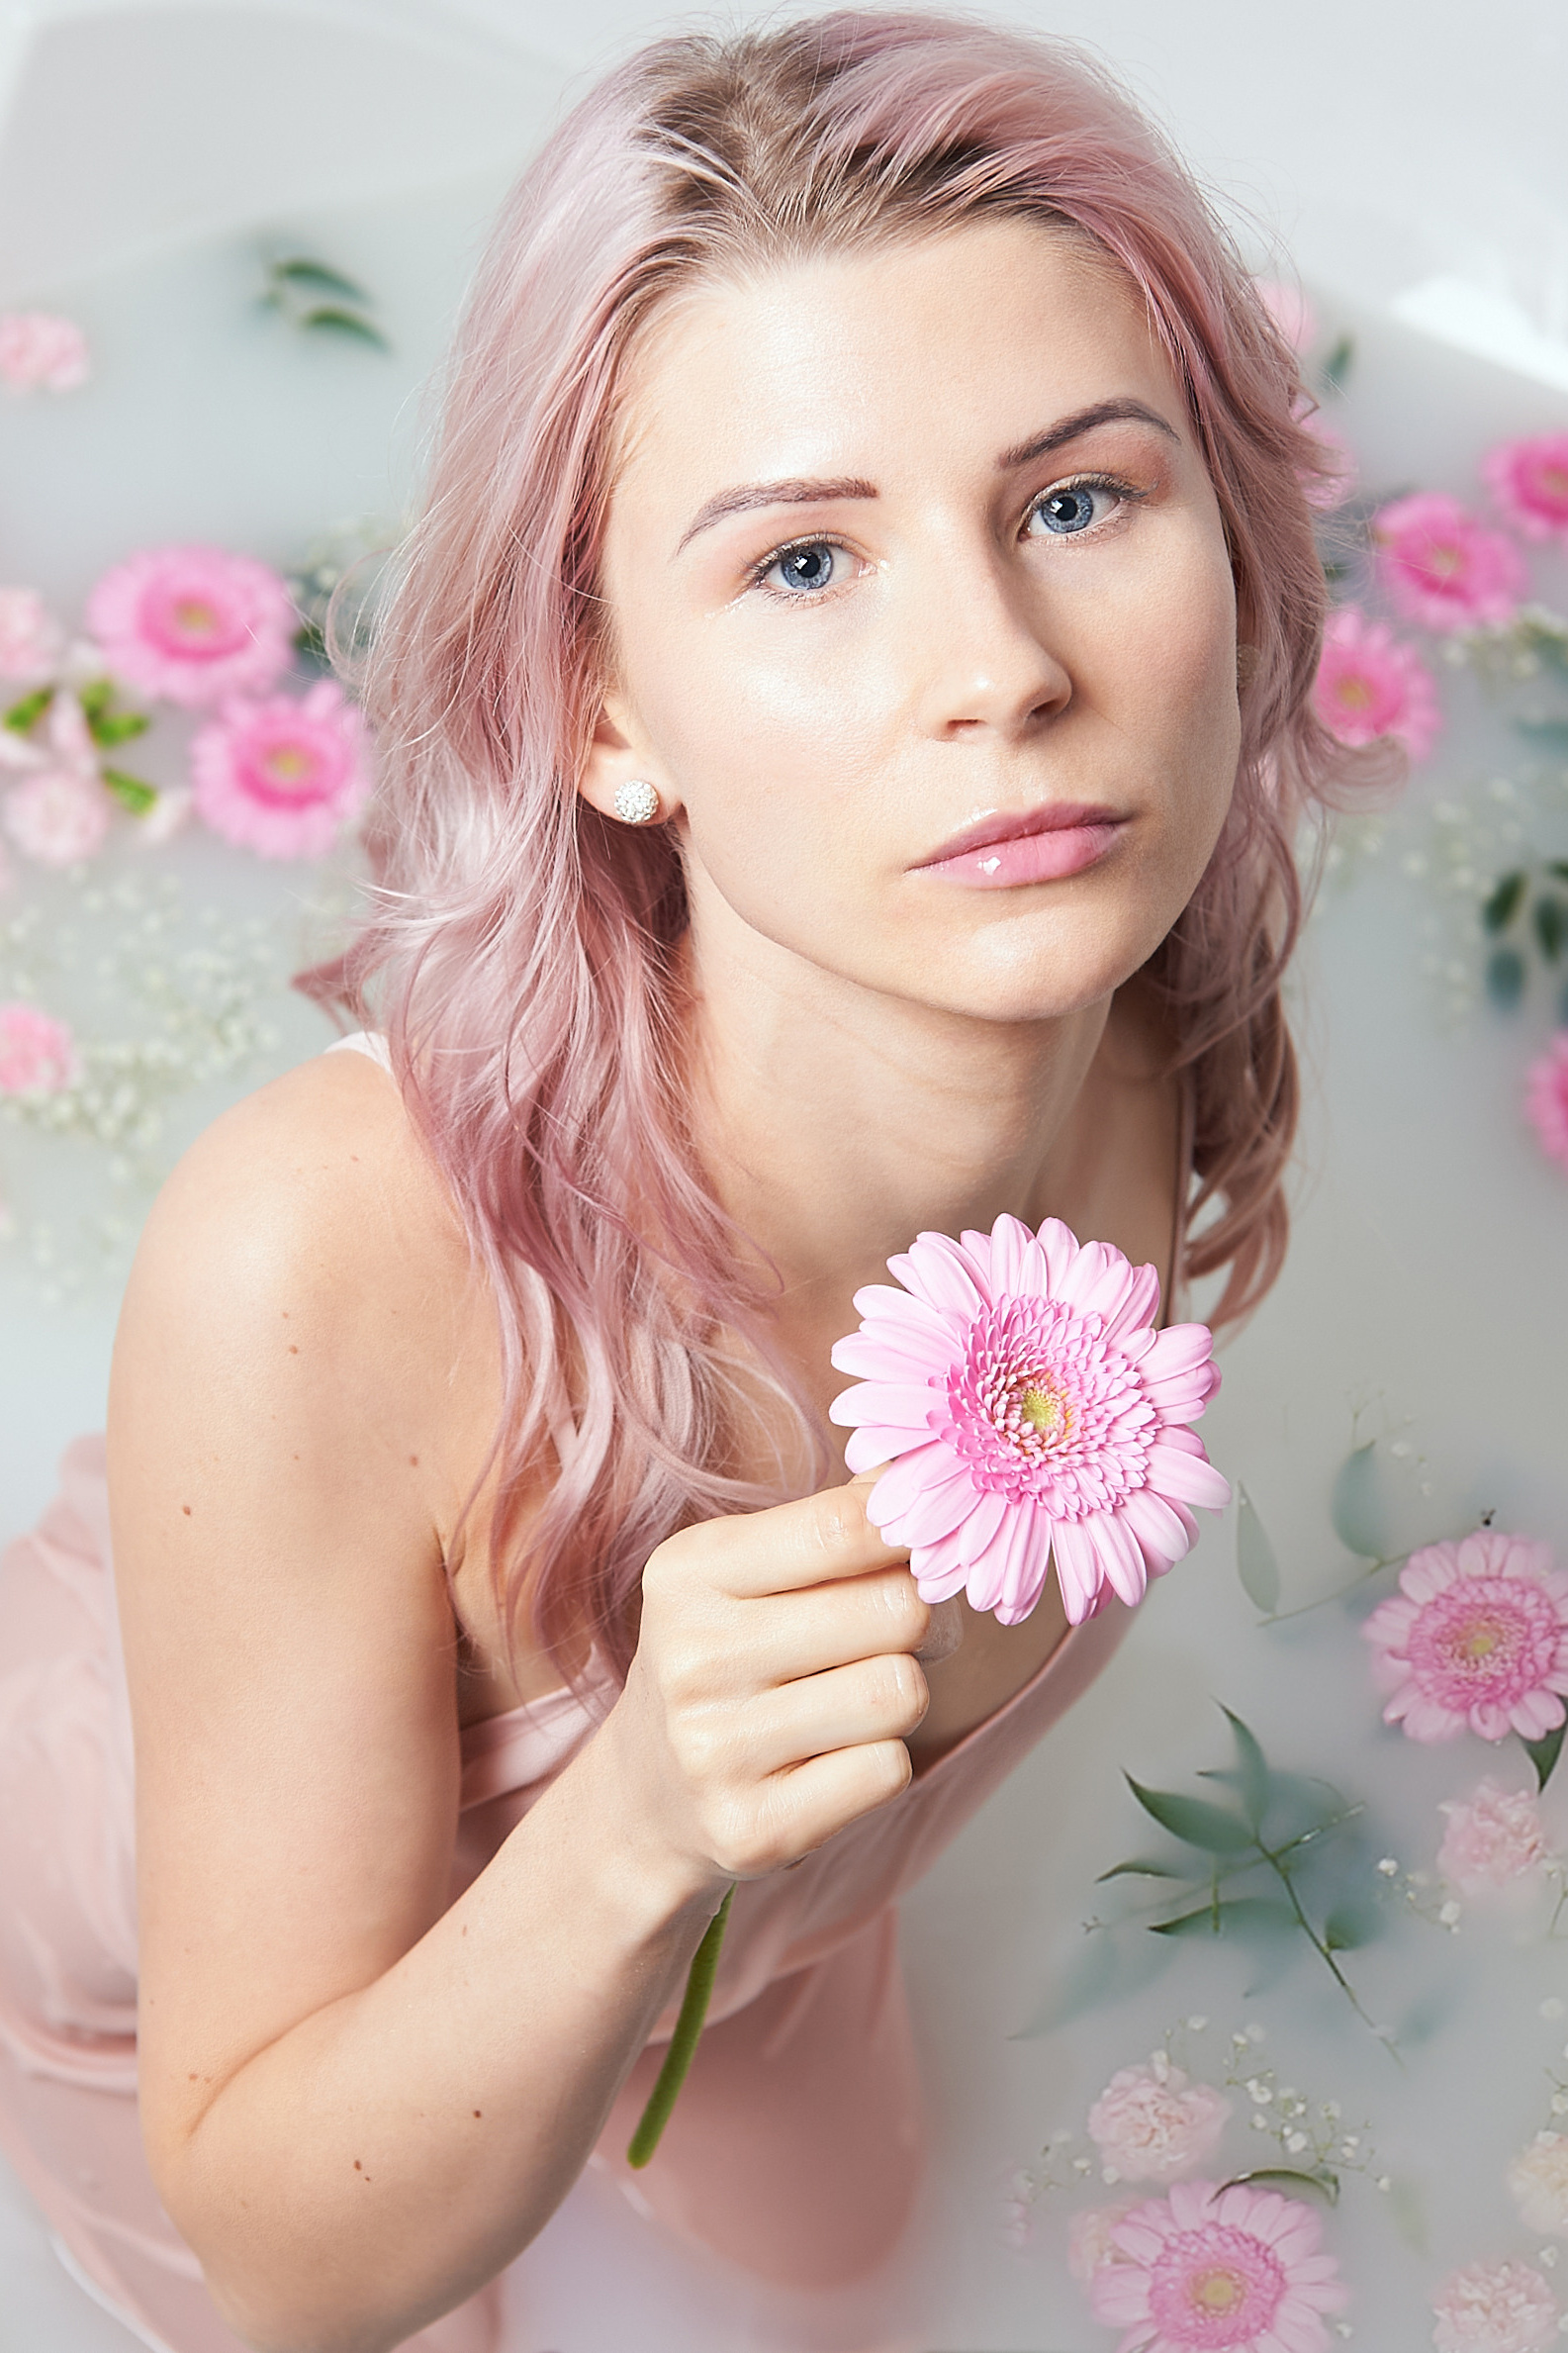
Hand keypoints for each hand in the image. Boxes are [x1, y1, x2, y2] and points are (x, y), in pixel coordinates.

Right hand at [604, 1474, 950, 1890]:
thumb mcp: (748, 1570)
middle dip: (912, 1619)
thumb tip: (921, 1469)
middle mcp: (694, 1657)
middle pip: (896, 1611)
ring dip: (897, 1695)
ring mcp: (717, 1751)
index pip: (846, 1527)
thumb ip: (836, 1518)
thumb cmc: (726, 1656)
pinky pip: (887, 1771)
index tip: (912, 1547)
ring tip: (849, 1697)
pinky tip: (830, 1758)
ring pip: (899, 1693)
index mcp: (690, 1572)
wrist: (648, 1797)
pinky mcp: (752, 1829)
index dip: (909, 1534)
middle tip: (883, 1632)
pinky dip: (880, 1762)